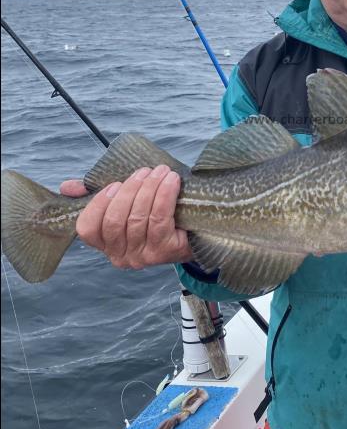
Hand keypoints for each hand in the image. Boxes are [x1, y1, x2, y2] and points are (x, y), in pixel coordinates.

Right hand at [59, 165, 193, 268]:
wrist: (195, 233)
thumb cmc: (154, 215)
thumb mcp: (126, 204)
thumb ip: (96, 196)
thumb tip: (67, 187)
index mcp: (105, 245)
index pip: (87, 229)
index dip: (99, 204)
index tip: (115, 184)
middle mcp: (120, 256)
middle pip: (115, 220)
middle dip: (130, 190)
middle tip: (145, 171)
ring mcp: (142, 257)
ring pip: (139, 218)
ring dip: (150, 189)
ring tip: (161, 171)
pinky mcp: (165, 252)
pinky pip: (160, 219)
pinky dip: (165, 196)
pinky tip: (172, 181)